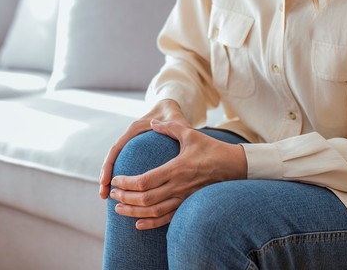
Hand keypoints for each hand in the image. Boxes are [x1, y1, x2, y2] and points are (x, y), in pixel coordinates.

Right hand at [99, 99, 188, 200]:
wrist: (169, 108)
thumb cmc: (172, 115)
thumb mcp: (174, 120)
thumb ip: (173, 127)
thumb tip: (173, 134)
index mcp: (135, 129)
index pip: (117, 148)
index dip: (110, 165)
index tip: (107, 181)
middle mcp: (129, 137)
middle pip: (113, 158)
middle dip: (106, 176)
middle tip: (103, 195)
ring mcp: (131, 144)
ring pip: (116, 163)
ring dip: (109, 179)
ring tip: (105, 196)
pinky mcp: (135, 151)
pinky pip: (124, 165)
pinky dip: (122, 179)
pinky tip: (122, 194)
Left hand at [108, 118, 247, 229]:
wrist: (233, 166)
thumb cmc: (210, 148)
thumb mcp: (190, 134)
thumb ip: (169, 128)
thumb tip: (153, 123)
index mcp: (176, 169)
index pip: (145, 181)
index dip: (127, 183)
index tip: (116, 180)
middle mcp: (178, 187)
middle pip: (145, 199)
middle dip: (125, 198)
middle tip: (113, 193)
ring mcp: (183, 198)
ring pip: (154, 212)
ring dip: (133, 212)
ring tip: (118, 209)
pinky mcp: (187, 205)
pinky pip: (167, 219)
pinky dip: (151, 223)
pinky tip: (138, 223)